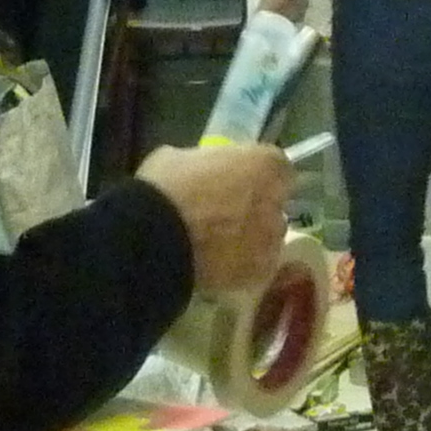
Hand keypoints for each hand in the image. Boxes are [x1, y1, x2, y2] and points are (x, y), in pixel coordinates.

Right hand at [137, 143, 293, 293]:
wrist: (154, 236)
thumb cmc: (164, 187)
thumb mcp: (180, 158)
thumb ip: (205, 164)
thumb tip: (200, 173)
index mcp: (265, 164)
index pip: (277, 169)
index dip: (257, 177)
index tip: (237, 183)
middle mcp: (276, 201)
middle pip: (273, 205)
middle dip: (255, 209)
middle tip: (224, 215)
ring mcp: (270, 238)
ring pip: (267, 239)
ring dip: (250, 240)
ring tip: (217, 247)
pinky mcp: (260, 271)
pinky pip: (255, 267)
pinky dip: (241, 268)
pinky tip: (217, 267)